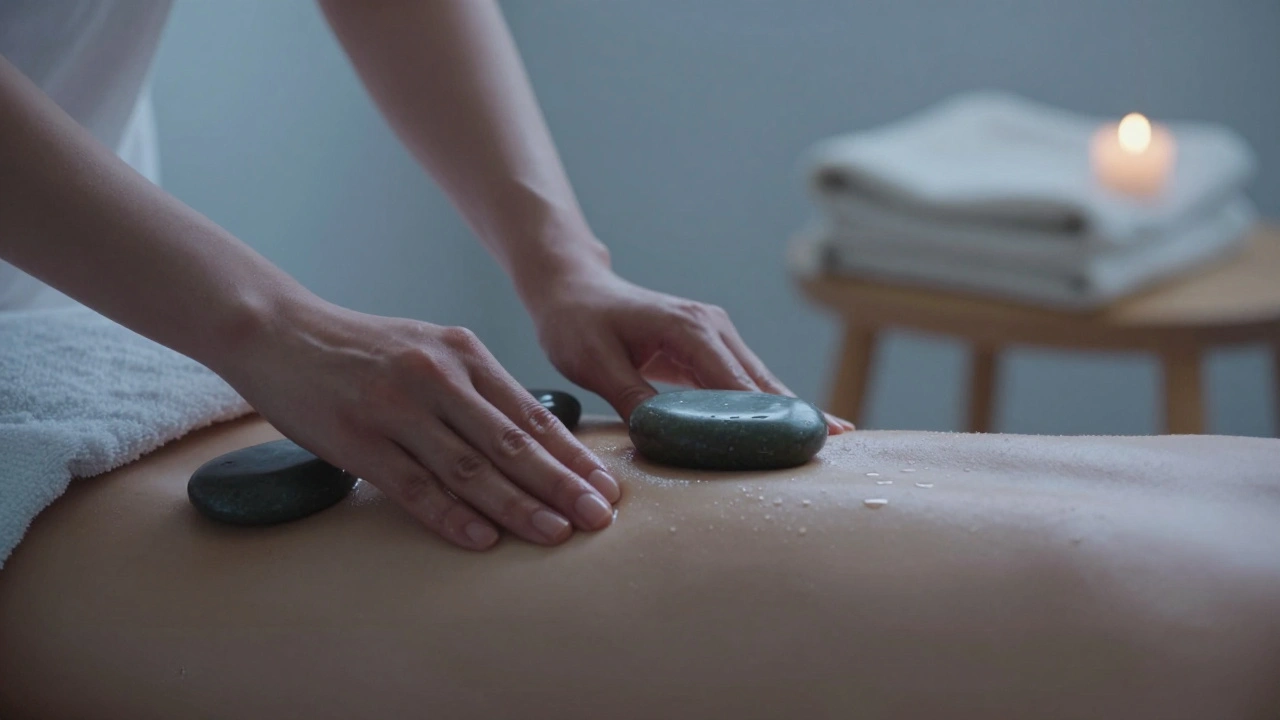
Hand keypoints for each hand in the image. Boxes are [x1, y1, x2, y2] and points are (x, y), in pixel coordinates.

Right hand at [216, 298, 619, 550]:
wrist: (280, 331)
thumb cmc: (364, 349)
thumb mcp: (430, 349)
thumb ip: (476, 389)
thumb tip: (533, 439)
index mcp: (463, 354)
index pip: (531, 414)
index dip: (573, 454)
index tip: (607, 485)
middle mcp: (437, 378)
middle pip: (511, 443)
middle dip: (562, 484)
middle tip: (600, 517)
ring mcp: (397, 409)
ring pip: (470, 468)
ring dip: (518, 506)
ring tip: (557, 535)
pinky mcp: (358, 440)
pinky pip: (414, 486)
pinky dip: (452, 516)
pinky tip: (484, 539)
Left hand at [521, 267, 854, 432]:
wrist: (570, 289)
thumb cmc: (576, 322)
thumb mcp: (594, 362)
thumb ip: (631, 397)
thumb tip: (665, 433)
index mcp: (689, 328)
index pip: (735, 384)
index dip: (763, 418)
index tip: (789, 446)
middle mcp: (712, 328)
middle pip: (762, 380)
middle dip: (794, 413)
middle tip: (830, 448)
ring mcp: (715, 336)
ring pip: (759, 381)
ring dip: (787, 411)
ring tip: (827, 442)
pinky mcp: (709, 348)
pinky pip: (742, 382)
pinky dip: (765, 405)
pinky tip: (789, 427)